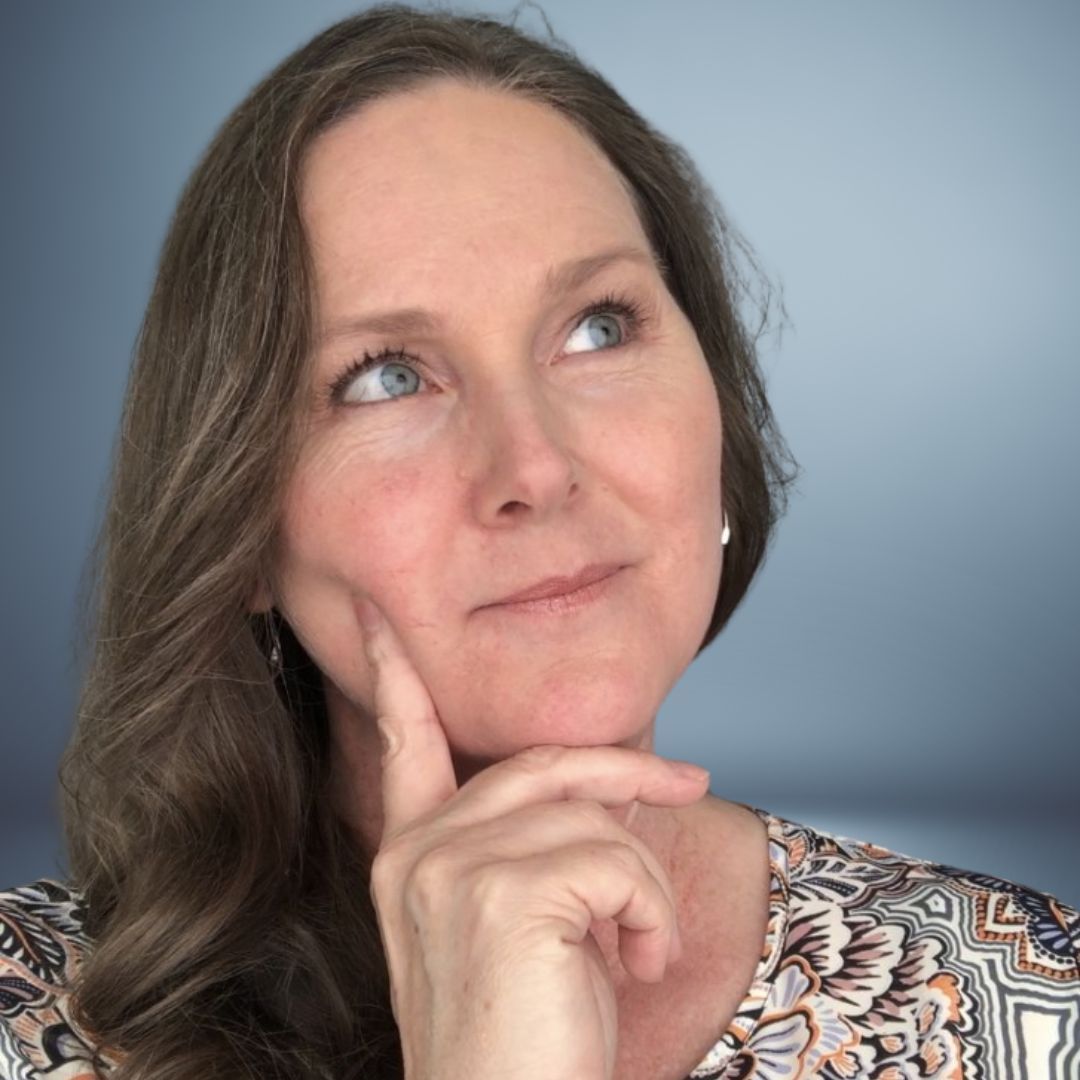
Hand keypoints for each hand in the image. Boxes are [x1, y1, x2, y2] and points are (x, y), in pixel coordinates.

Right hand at [358, 595, 710, 1079]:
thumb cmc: (528, 1040)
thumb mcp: (528, 926)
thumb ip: (542, 848)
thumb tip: (616, 793)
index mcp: (410, 856)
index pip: (402, 740)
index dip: (391, 671)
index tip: (379, 615)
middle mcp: (418, 852)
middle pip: (544, 762)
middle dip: (627, 770)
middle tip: (689, 783)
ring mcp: (454, 867)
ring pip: (595, 819)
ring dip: (642, 888)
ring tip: (634, 952)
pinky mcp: (507, 891)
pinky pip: (620, 862)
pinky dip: (652, 915)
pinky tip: (636, 965)